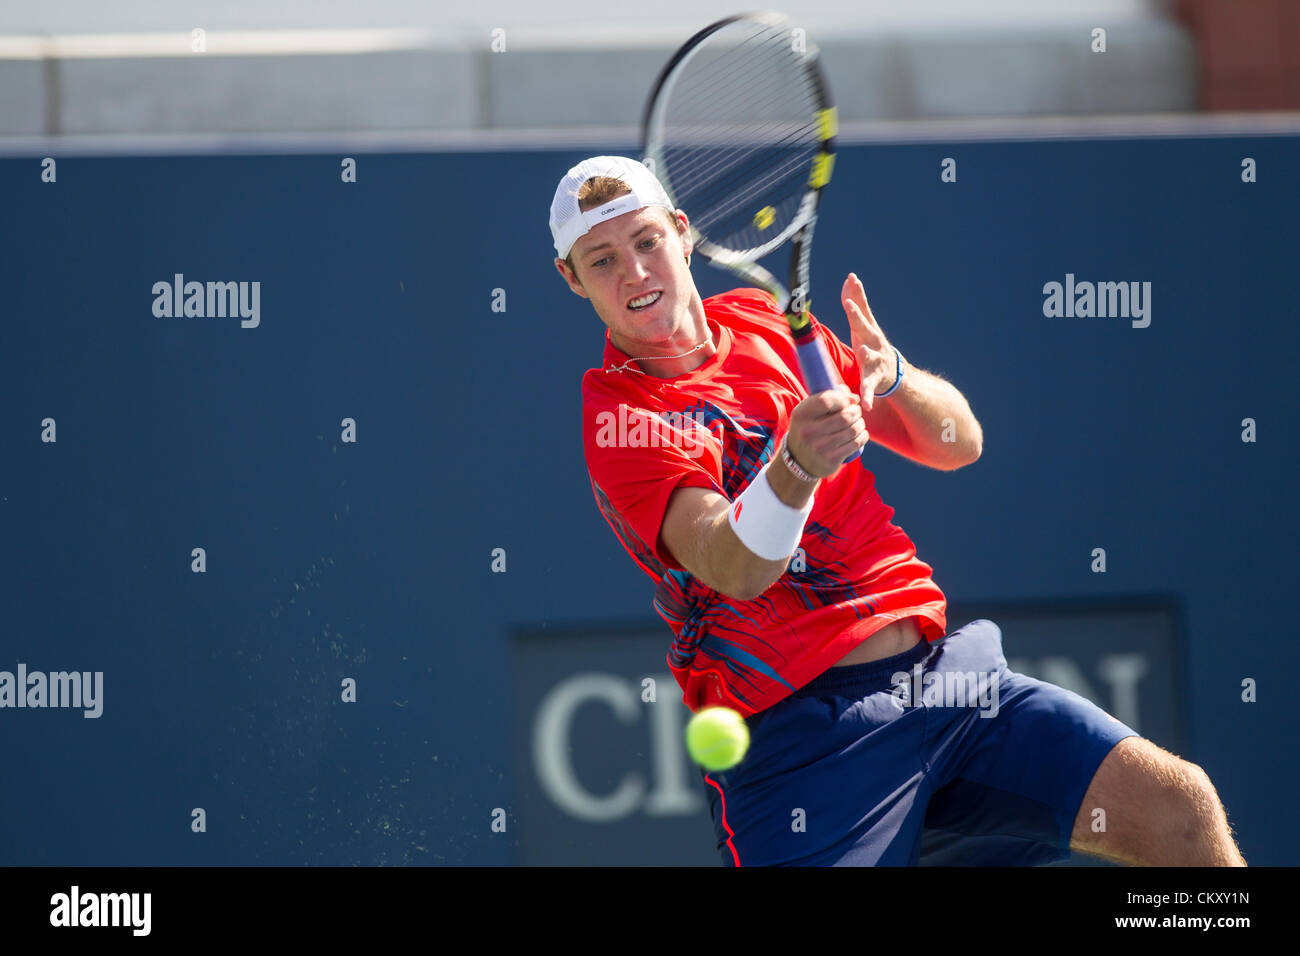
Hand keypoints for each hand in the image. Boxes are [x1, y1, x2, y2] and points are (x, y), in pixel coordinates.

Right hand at [785, 384, 867, 477]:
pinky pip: (856, 443)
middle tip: (855, 412)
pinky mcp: (831, 459)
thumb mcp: (811, 411)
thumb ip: (830, 397)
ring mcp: (820, 447)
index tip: (846, 402)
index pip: (826, 400)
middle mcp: (808, 431)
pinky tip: (860, 434)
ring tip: (858, 423)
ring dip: (860, 424)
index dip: (842, 399)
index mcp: (801, 415)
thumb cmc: (809, 428)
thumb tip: (855, 398)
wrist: (799, 461)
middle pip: (844, 416)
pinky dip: (863, 436)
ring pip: (853, 430)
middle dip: (856, 412)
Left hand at [842, 273, 896, 411]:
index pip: (862, 308)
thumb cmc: (872, 344)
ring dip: (866, 354)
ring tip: (862, 351)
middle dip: (857, 316)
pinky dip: (866, 396)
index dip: (856, 294)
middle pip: (865, 327)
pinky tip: (864, 405)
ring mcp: (876, 360)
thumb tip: (850, 278)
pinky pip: (868, 388)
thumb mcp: (863, 324)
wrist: (894, 373)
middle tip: (850, 305)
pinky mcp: (874, 380)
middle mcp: (874, 342)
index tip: (852, 279)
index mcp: (868, 329)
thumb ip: (856, 302)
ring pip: (870, 357)